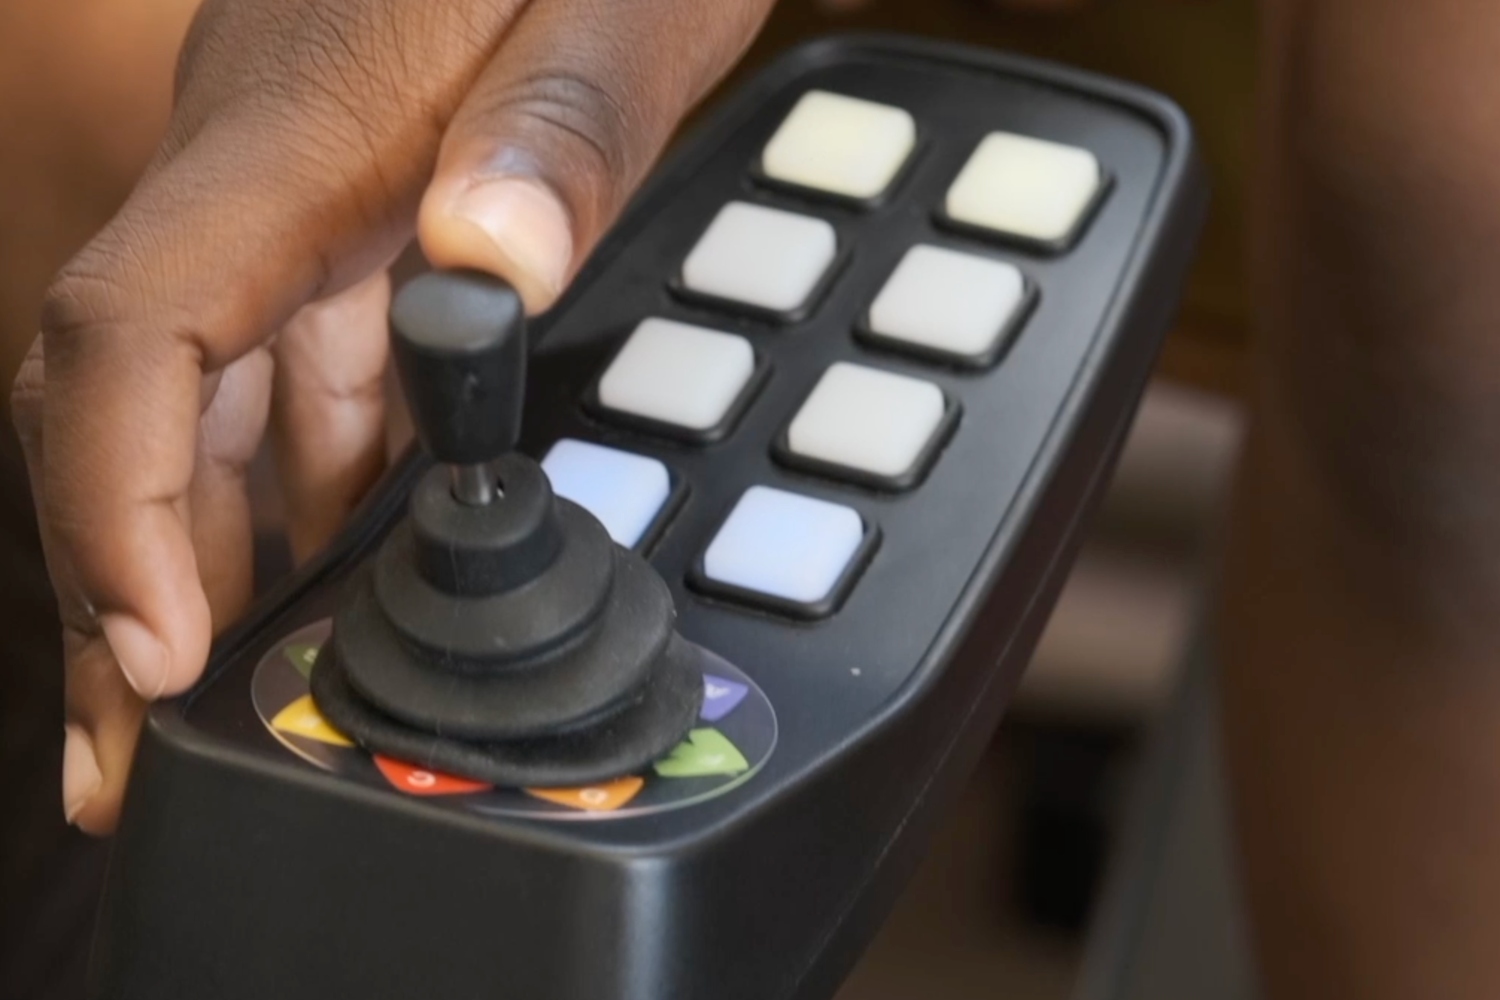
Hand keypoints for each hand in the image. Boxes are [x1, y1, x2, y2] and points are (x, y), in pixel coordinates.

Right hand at [10, 0, 774, 833]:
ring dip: (201, 567)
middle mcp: (261, 183)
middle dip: (126, 595)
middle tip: (128, 768)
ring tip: (203, 722)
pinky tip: (313, 587)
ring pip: (215, 414)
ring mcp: (297, 209)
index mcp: (293, 132)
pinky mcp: (351, 226)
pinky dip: (297, 495)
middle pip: (143, 411)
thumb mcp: (615, 2)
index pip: (134, 333)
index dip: (114, 505)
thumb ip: (559, 131)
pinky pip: (299, 383)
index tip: (155, 658)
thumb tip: (495, 267)